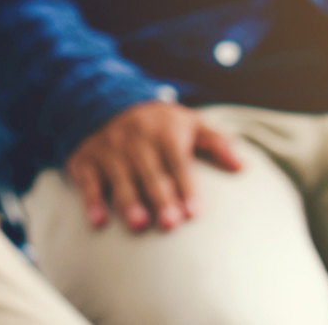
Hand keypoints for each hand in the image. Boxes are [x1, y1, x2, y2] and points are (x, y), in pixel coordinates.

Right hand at [65, 101, 240, 231]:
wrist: (108, 103)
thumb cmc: (160, 125)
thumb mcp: (190, 123)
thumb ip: (216, 143)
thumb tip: (242, 167)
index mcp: (164, 132)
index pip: (178, 161)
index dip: (186, 187)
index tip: (194, 213)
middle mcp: (135, 140)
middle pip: (150, 172)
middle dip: (160, 197)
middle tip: (170, 223)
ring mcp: (109, 150)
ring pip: (119, 177)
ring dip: (128, 200)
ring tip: (139, 224)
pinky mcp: (85, 159)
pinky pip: (88, 180)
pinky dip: (91, 200)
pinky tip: (98, 221)